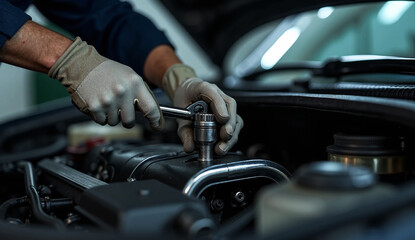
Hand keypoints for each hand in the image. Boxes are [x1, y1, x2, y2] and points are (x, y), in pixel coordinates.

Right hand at [49, 37, 163, 129]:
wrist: (81, 64)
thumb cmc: (108, 71)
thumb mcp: (129, 75)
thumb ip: (140, 92)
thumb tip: (153, 113)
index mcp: (135, 83)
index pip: (151, 108)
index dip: (156, 120)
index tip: (157, 125)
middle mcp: (123, 92)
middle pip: (130, 121)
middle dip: (127, 120)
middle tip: (121, 110)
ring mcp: (108, 100)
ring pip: (115, 122)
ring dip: (112, 116)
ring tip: (107, 101)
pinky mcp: (95, 106)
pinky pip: (102, 121)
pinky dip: (101, 116)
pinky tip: (99, 103)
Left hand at [162, 64, 242, 154]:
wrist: (187, 92)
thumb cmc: (185, 98)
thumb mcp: (180, 116)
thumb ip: (184, 132)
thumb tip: (190, 147)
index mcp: (203, 88)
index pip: (214, 94)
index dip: (220, 107)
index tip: (222, 119)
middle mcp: (218, 93)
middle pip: (230, 106)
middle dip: (230, 124)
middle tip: (225, 137)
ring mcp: (225, 103)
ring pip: (235, 117)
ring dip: (232, 134)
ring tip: (222, 147)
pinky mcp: (229, 113)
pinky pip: (234, 124)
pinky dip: (231, 136)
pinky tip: (223, 145)